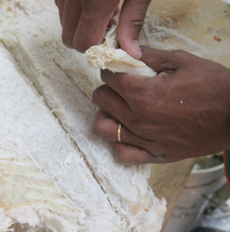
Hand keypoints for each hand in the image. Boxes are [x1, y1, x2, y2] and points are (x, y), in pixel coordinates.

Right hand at [54, 0, 150, 58]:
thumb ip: (133, 22)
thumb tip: (131, 53)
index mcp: (95, 1)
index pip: (84, 43)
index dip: (98, 47)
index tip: (111, 40)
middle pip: (69, 38)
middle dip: (87, 39)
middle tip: (108, 26)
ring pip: (63, 24)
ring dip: (80, 25)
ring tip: (102, 10)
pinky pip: (61, 7)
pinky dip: (74, 11)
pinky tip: (92, 0)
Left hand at [92, 46, 229, 163]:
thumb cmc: (213, 86)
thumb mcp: (182, 61)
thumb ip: (149, 56)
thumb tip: (126, 52)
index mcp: (143, 94)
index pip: (108, 78)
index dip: (111, 70)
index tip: (118, 70)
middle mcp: (139, 119)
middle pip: (101, 101)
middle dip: (108, 89)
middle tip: (121, 87)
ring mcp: (146, 140)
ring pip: (103, 128)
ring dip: (107, 115)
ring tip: (120, 109)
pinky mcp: (156, 155)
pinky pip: (122, 154)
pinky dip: (119, 143)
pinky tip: (128, 132)